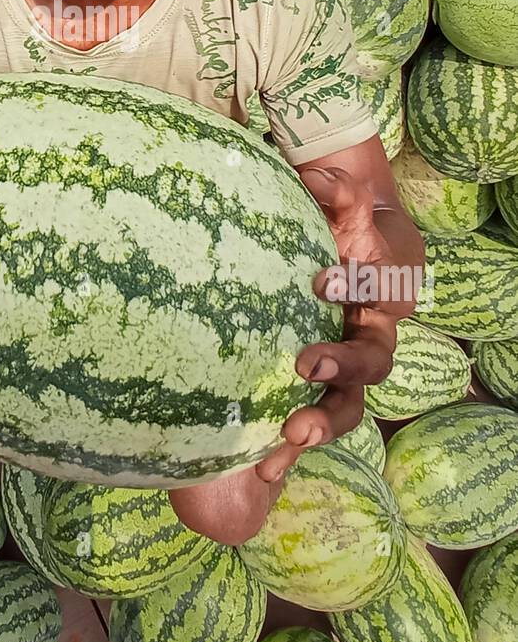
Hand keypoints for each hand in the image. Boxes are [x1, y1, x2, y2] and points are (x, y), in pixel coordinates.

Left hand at [256, 164, 409, 483]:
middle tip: (307, 363)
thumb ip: (336, 190)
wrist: (341, 257)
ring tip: (290, 436)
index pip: (381, 289)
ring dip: (320, 421)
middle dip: (342, 366)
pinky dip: (287, 449)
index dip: (361, 286)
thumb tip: (316, 175)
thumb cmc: (341, 229)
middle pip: (371, 362)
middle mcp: (369, 335)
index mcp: (380, 290)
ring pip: (345, 403)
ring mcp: (342, 368)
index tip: (325, 280)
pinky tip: (260, 466)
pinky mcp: (313, 389)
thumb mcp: (341, 205)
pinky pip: (306, 423)